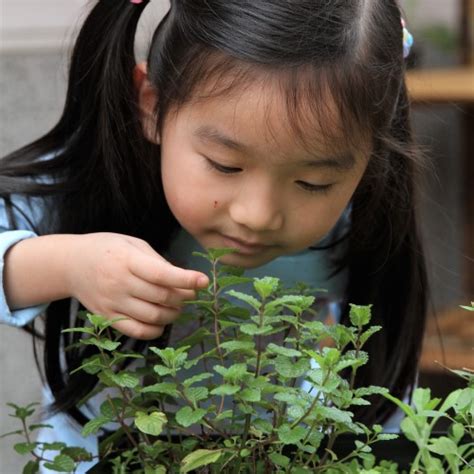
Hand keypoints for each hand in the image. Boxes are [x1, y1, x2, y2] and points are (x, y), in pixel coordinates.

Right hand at [67, 233, 208, 339]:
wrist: (71, 264)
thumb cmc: (107, 249)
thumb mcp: (132, 244)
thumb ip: (157, 260)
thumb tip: (182, 278)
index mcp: (127, 260)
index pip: (161, 274)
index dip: (186, 279)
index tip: (204, 281)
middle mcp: (119, 283)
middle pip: (161, 297)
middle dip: (183, 297)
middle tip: (191, 294)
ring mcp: (112, 303)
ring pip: (152, 316)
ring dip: (173, 314)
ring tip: (177, 306)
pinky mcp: (107, 317)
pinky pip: (136, 331)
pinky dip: (155, 330)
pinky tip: (162, 322)